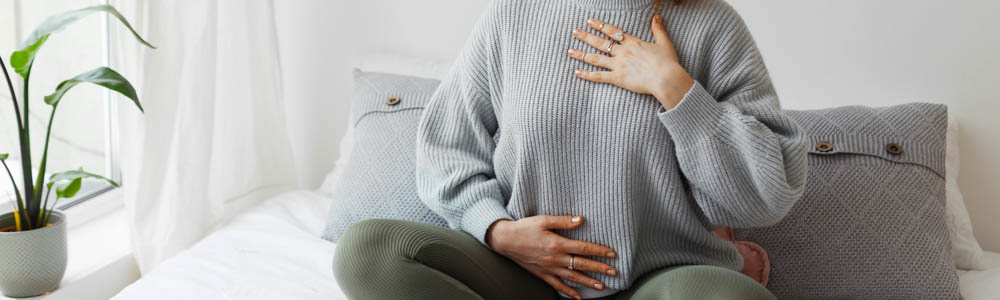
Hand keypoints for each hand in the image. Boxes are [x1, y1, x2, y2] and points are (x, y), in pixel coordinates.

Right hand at [486, 215, 617, 299]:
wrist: (505, 240)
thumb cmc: (525, 228)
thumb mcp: (543, 220)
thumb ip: (563, 221)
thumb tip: (581, 219)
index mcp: (557, 244)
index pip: (583, 248)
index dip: (599, 251)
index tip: (612, 255)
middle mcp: (555, 259)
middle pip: (581, 264)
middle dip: (599, 269)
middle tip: (613, 273)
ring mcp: (548, 268)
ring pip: (572, 277)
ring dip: (588, 282)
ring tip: (601, 287)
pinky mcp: (542, 274)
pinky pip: (557, 285)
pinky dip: (568, 291)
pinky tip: (577, 297)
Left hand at [568, 14, 693, 109]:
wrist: (666, 78)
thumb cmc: (667, 62)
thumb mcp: (664, 42)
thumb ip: (658, 29)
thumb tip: (657, 16)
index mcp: (632, 42)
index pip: (612, 31)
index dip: (600, 25)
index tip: (590, 21)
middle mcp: (623, 52)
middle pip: (600, 42)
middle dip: (586, 36)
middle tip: (574, 32)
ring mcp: (619, 65)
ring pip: (596, 58)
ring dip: (582, 54)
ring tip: (570, 50)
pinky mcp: (618, 78)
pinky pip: (599, 76)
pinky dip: (587, 74)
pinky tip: (577, 72)